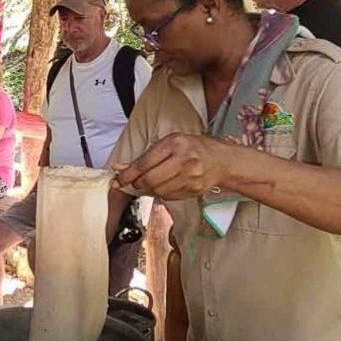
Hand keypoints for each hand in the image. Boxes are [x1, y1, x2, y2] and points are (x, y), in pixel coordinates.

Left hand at [112, 134, 229, 200]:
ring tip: (155, 181)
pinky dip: (163, 193)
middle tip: (136, 182)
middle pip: (150, 179)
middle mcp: (183, 159)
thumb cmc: (194, 149)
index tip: (119, 179)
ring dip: (151, 189)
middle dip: (138, 183)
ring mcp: (190, 176)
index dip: (128, 174)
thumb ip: (145, 157)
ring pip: (158, 190)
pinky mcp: (193, 189)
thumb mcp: (170, 144)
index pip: (144, 163)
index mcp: (175, 143)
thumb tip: (119, 167)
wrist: (221, 162)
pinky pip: (169, 196)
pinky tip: (167, 185)